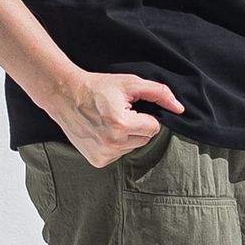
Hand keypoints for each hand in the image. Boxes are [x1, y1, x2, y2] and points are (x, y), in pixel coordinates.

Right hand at [44, 68, 184, 167]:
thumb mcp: (129, 84)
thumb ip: (159, 93)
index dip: (144, 116)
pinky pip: (118, 155)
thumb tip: (179, 109)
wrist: (65, 95)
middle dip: (137, 127)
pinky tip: (102, 132)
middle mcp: (113, 144)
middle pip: (144, 140)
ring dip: (126, 137)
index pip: (153, 128)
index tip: (128, 107)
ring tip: (108, 122)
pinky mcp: (98, 161)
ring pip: (132, 148)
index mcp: (122, 125)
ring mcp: (104, 155)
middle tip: (118, 113)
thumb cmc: (97, 87)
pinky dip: (115, 145)